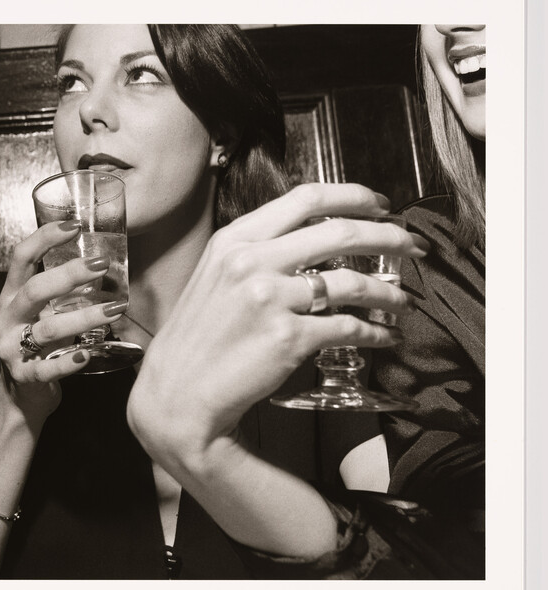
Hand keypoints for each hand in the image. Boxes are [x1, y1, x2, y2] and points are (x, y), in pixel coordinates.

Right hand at [0, 221, 125, 416]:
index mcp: (11, 296)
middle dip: (68, 275)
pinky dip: (67, 362)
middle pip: (34, 290)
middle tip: (101, 264)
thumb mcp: (45, 312)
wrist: (23, 393)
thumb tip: (105, 263)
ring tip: (115, 310)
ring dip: (83, 318)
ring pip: (47, 329)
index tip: (74, 225)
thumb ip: (63, 293)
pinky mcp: (23, 376)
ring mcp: (11, 348)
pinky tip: (86, 354)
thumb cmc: (41, 344)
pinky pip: (45, 368)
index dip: (44, 239)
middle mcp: (7, 319)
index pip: (20, 258)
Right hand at [128, 183, 428, 465]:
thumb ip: (257, 252)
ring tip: (402, 300)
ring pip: (353, 282)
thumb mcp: (215, 277)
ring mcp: (271, 299)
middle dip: (389, 236)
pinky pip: (348, 328)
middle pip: (340, 232)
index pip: (306, 198)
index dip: (354, 196)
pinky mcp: (288, 338)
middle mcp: (253, 261)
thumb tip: (310, 240)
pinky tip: (384, 336)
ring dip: (388, 291)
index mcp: (235, 240)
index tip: (381, 205)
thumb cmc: (198, 338)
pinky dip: (375, 332)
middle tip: (411, 246)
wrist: (177, 393)